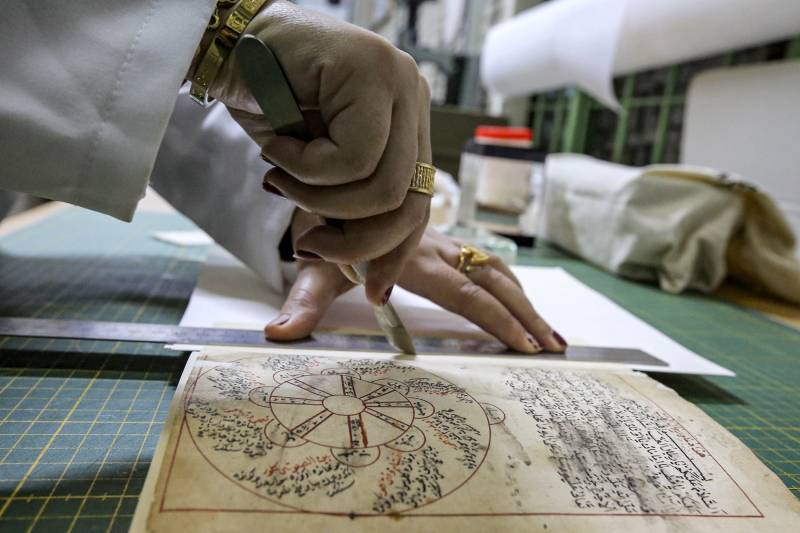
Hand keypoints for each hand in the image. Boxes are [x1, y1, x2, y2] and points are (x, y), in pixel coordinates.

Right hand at [211, 0, 431, 304]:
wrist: (224, 41)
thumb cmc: (265, 102)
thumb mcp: (313, 169)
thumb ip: (346, 207)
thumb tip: (370, 273)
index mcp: (404, 124)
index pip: (419, 203)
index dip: (396, 252)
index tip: (375, 291)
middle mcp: (411, 100)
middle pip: (409, 204)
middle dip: (355, 243)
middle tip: (307, 242)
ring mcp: (397, 82)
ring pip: (382, 188)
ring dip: (317, 199)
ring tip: (278, 174)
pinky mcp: (373, 70)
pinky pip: (352, 158)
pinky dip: (304, 167)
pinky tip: (277, 144)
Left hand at [267, 221, 567, 353]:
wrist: (324, 181)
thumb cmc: (320, 226)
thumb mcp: (312, 263)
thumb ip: (303, 300)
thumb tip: (278, 334)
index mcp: (409, 255)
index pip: (462, 292)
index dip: (495, 319)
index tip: (524, 345)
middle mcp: (432, 245)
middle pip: (490, 280)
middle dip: (524, 314)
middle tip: (553, 346)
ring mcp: (439, 240)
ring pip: (493, 266)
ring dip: (523, 299)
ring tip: (550, 332)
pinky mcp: (439, 239)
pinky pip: (482, 258)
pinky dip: (507, 281)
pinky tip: (519, 297)